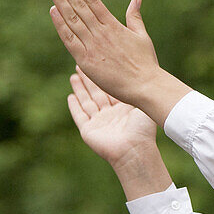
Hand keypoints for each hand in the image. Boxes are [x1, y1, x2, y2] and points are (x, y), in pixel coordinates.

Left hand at [47, 0, 190, 123]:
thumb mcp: (142, 36)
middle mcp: (101, 32)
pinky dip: (60, 24)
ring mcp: (92, 45)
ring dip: (59, 0)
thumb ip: (134, 16)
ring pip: (72, 18)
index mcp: (114, 25)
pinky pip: (70, 39)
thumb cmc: (146, 63)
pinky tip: (53, 10)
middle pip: (79, 4)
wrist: (145, 85)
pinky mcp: (86, 60)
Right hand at [68, 66, 174, 200]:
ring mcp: (99, 123)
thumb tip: (140, 75)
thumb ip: (137, 92)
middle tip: (80, 65)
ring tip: (73, 77)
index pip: (111, 90)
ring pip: (86, 103)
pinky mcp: (89, 131)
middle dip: (88, 81)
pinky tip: (70, 96)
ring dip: (80, 90)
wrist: (135, 149)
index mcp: (124, 109)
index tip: (98, 64)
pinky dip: (75, 107)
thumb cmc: (143, 128)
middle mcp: (111, 115)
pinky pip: (79, 116)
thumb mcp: (142, 105)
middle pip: (96, 94)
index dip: (103, 78)